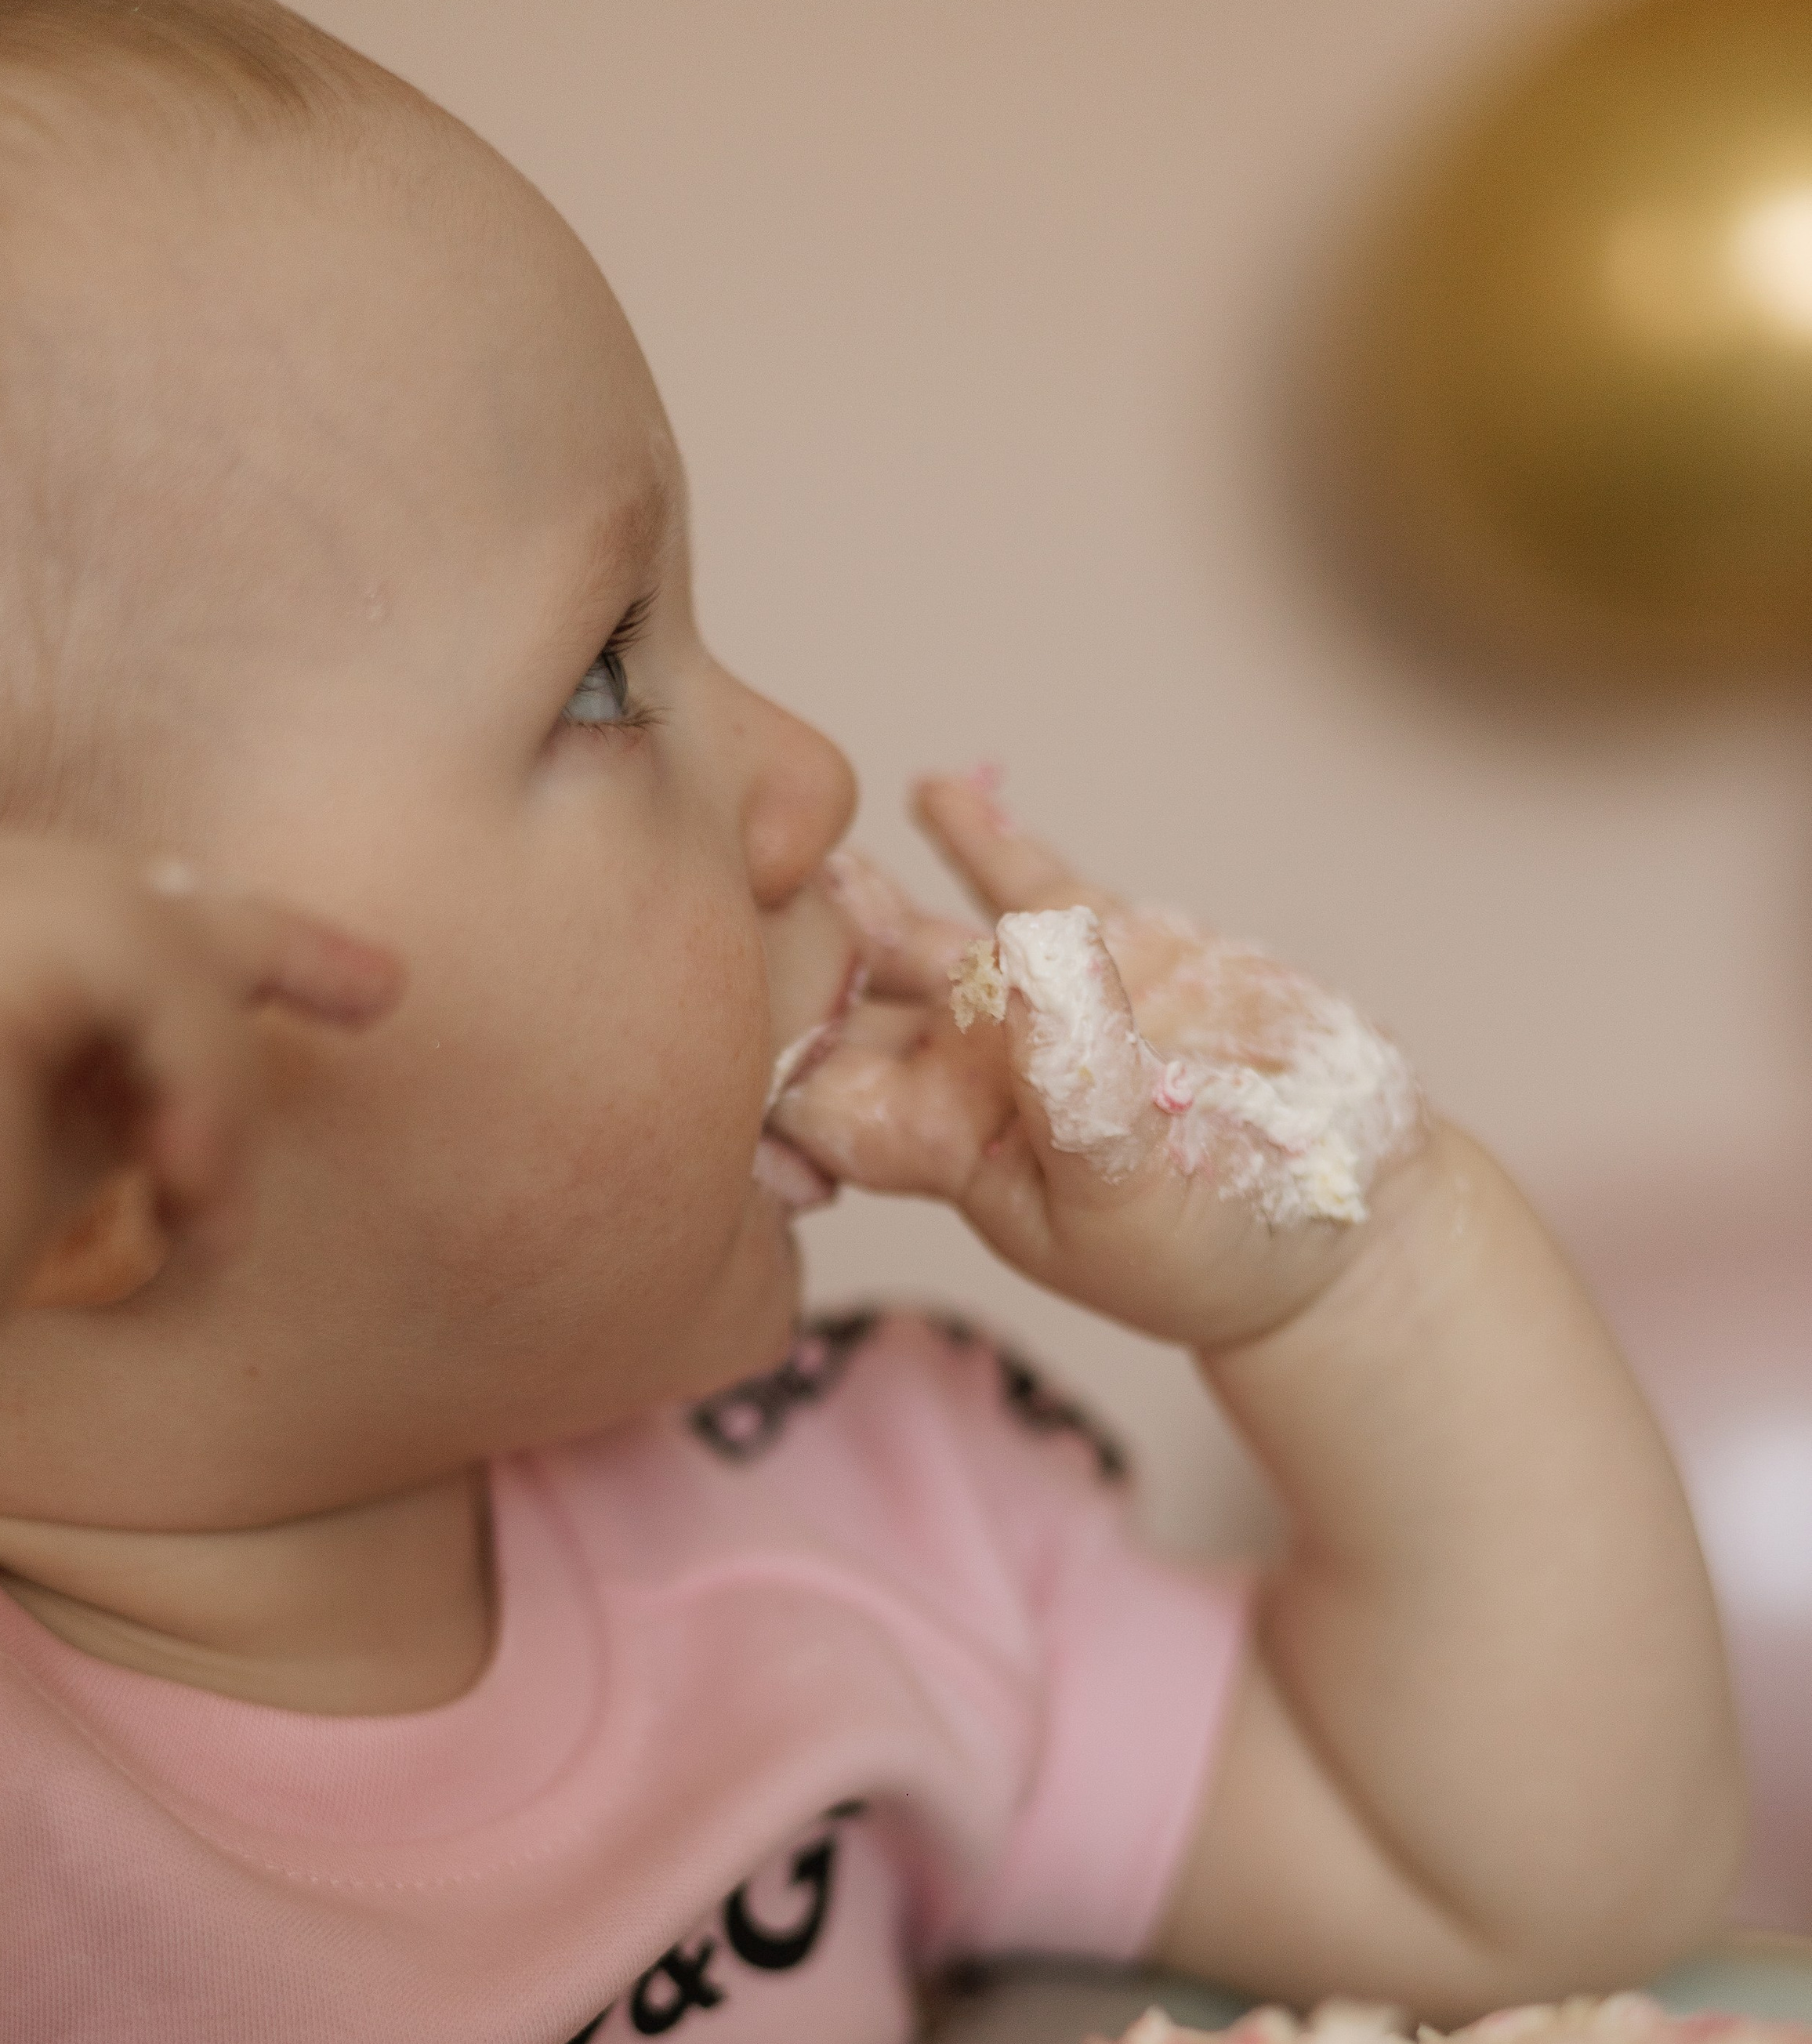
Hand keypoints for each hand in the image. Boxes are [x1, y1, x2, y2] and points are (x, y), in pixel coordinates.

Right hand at [0, 836, 401, 1440]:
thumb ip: (75, 1107)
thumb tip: (164, 1091)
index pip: (53, 911)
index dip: (178, 946)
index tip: (292, 998)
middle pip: (107, 885)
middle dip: (255, 937)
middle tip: (380, 991)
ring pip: (150, 924)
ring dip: (216, 1073)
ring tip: (205, 1213)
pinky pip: (157, 960)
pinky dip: (207, 1078)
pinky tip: (187, 1197)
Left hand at [776, 775, 1424, 1350]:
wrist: (1339, 1223)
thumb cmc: (1219, 1254)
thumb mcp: (1139, 1193)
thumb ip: (1077, 1090)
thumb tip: (1025, 962)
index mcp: (947, 1144)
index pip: (816, 1097)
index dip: (756, 1053)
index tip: (704, 1001)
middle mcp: (966, 1068)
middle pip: (840, 1001)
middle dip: (781, 957)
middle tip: (715, 895)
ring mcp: (1028, 1000)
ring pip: (912, 931)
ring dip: (859, 889)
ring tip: (805, 845)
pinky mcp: (1105, 943)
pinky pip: (1021, 877)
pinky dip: (979, 832)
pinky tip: (932, 789)